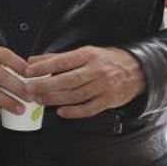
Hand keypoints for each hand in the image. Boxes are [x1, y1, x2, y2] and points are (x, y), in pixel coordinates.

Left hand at [24, 46, 145, 118]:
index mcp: (89, 55)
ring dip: (56, 99)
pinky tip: (61, 112)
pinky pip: (89, 109)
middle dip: (46, 85)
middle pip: (68, 80)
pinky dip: (74, 112)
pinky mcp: (108, 101)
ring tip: (40, 100)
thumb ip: (57, 58)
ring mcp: (104, 87)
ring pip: (76, 95)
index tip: (28, 71)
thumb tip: (32, 61)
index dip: (44, 67)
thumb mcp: (84, 53)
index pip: (63, 61)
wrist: (138, 70)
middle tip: (29, 89)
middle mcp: (97, 71)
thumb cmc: (106, 61)